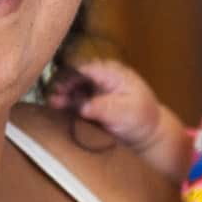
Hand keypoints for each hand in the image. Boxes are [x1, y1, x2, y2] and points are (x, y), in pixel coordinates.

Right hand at [49, 59, 191, 183]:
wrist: (148, 133)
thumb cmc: (142, 119)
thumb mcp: (126, 112)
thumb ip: (104, 108)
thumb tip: (83, 107)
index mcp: (112, 72)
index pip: (86, 69)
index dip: (71, 77)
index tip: (61, 88)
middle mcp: (100, 77)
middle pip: (75, 76)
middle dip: (63, 86)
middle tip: (55, 98)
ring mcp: (94, 89)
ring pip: (72, 87)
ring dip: (62, 95)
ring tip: (53, 103)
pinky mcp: (90, 101)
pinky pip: (74, 99)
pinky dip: (66, 103)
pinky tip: (57, 108)